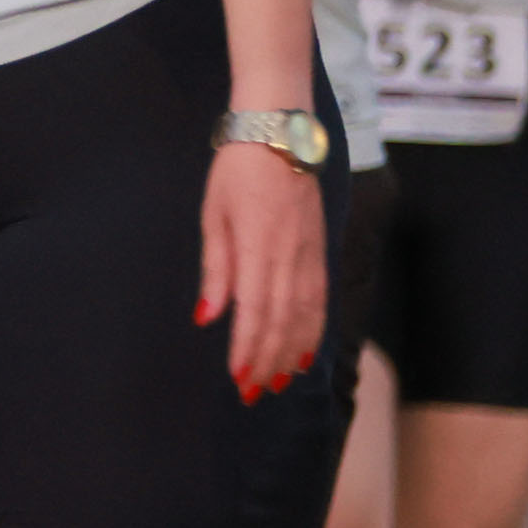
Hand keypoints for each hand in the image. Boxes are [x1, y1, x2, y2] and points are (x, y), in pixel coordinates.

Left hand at [195, 140, 327, 399]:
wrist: (280, 134)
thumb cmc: (236, 172)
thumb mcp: (213, 216)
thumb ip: (215, 271)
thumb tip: (207, 318)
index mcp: (257, 245)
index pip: (255, 310)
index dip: (248, 348)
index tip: (238, 378)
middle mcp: (289, 254)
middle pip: (282, 320)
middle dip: (268, 359)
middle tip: (254, 393)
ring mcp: (309, 252)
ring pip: (306, 314)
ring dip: (291, 351)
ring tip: (278, 382)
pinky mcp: (319, 249)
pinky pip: (320, 297)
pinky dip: (314, 328)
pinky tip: (305, 350)